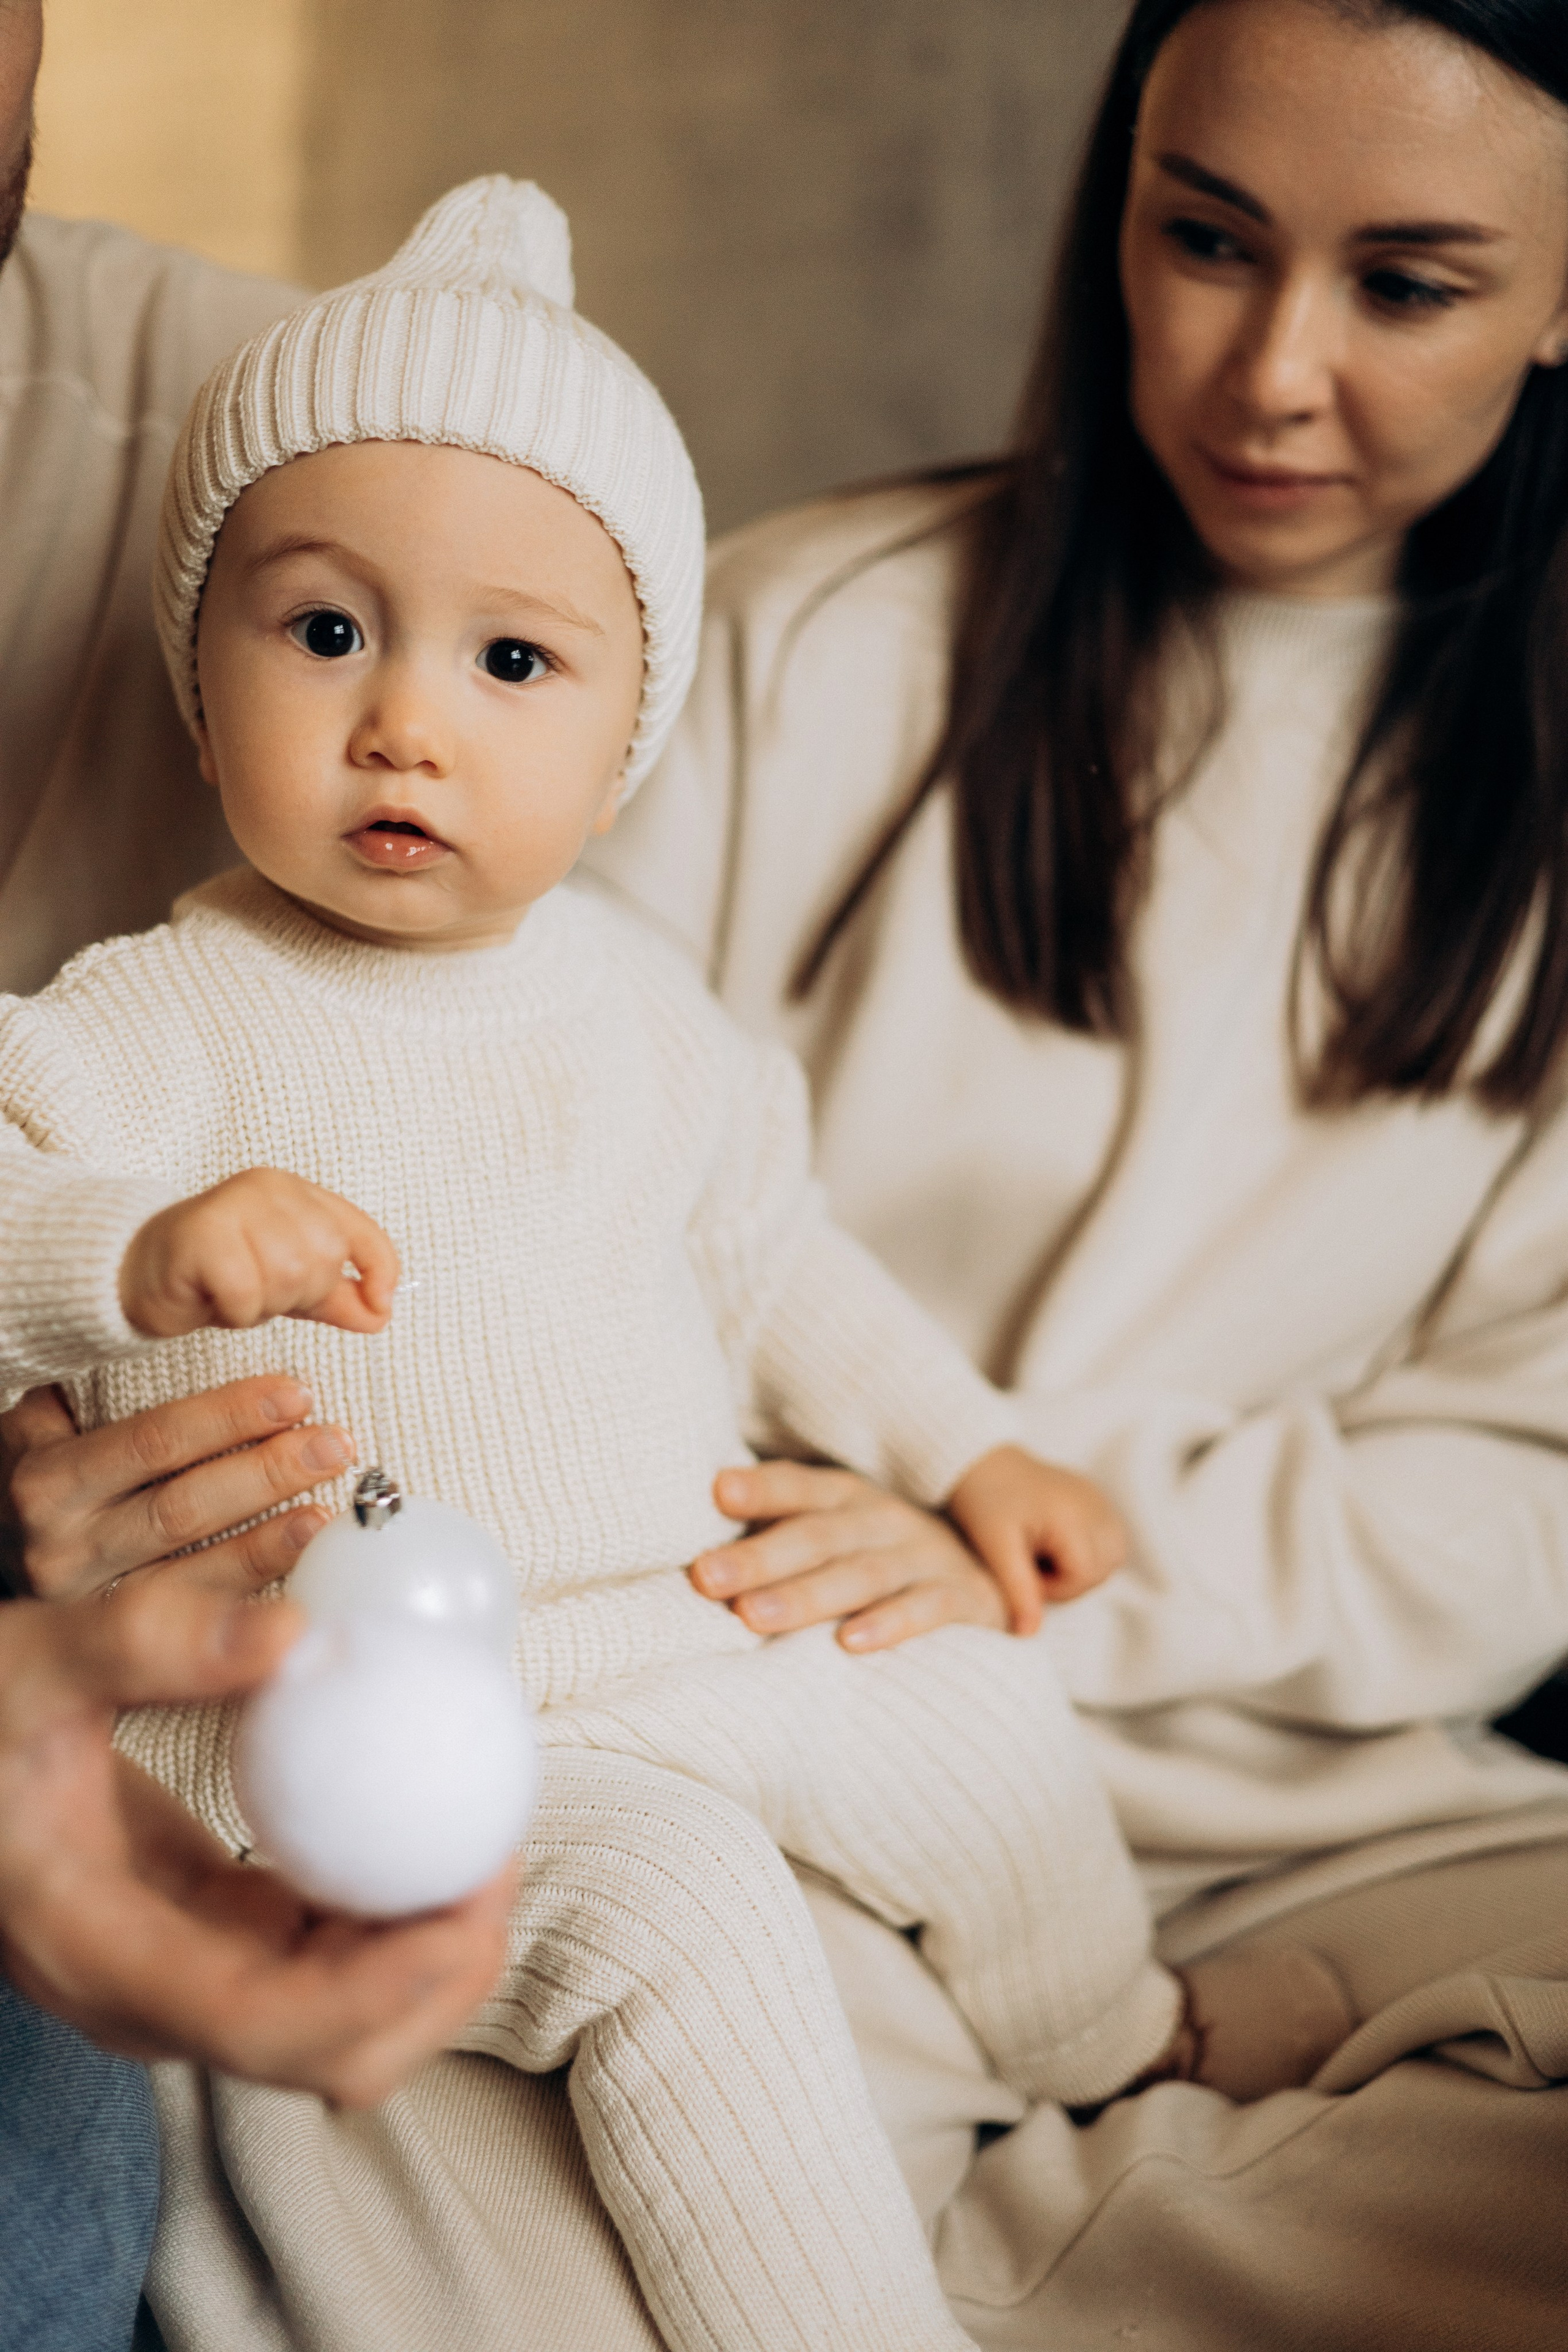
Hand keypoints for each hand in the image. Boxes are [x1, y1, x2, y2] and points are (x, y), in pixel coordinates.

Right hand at [0, 1577, 511, 2106]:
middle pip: (326, 2054)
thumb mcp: (39, 1662)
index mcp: (101, 1953)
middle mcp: (149, 1995)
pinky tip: (427, 1818)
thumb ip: (150, 1640)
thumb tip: (297, 1631)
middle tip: (498, 1851)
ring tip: (485, 1832)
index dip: (379, 1990)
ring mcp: (186, 1976)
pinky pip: (329, 1953)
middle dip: (437, 1979)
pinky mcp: (215, 1941)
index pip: (258, 2023)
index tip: (467, 1903)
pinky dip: (394, 1908)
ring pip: (342, 2020)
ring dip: (430, 1948)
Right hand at [1, 1376, 353, 1602]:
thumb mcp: (45, 1427)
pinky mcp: (118, 1637)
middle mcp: (65, 1544)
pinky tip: (298, 1561)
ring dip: (272, 1537)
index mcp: (49, 1479)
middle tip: (334, 1443)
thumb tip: (195, 1341)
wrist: (1, 1552)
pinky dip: (255, 1584)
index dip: (227, 1418)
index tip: (295, 1395)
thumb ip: (95, 1395)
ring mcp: (91, 1599)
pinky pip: (199, 1612)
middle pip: (183, 1507)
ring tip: (329, 1505)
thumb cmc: (42, 1476)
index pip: (153, 1441)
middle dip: (267, 1473)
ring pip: (195, 1567)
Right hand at [120, 1168, 398, 1338]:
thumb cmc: (217, 1274)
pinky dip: (235, 1310)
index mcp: (298, 1193)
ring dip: (264, 1303)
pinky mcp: (200, 1234)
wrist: (140, 1274)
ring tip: (237, 1294)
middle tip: (262, 1292)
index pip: (362, 1231)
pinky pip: (246, 1291)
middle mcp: (268, 1188)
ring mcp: (233, 1205)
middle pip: (325, 1257)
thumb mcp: (289, 1285)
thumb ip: (337, 1297)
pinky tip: (214, 1299)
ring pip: (289, 1274)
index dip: (381, 1270)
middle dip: (300, 1293)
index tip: (381, 1306)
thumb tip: (381, 1313)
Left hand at [691, 1462, 1008, 1651]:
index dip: (761, 1488)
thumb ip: (780, 1534)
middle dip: (759, 1557)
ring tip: (750, 1618)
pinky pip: (928, 1609)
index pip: (799, 1488)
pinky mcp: (964, 1597)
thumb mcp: (841, 1531)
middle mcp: (884, 1519)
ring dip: (804, 1596)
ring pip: (860, 1574)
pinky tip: (851, 1643)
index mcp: (848, 1497)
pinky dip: (891, 1624)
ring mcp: (926, 1556)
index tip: (716, 1491)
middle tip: (705, 1577)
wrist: (1001, 1571)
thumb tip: (697, 1555)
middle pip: (817, 1536)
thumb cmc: (886, 1555)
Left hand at [947, 1443, 1125, 1635]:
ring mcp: (1099, 1499)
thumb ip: (1018, 1590)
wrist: (981, 1460)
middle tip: (1031, 1563)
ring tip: (1045, 1552)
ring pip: (1113, 1555)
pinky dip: (1089, 1548)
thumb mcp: (996, 1548)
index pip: (1085, 1576)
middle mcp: (1095, 1504)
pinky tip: (1057, 1540)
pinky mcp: (1096, 1497)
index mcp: (1073, 1515)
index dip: (1054, 1586)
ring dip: (1083, 1566)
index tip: (1023, 1572)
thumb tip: (1030, 1635)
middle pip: (1104, 1569)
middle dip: (1069, 1578)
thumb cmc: (984, 1501)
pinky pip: (1110, 1536)